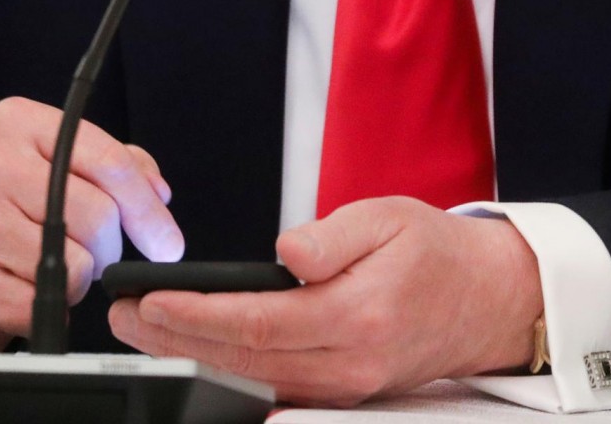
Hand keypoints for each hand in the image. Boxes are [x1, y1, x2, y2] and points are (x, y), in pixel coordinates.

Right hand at [0, 97, 182, 350]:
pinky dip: (53, 304)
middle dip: (109, 246)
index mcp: (16, 122)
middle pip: (99, 215)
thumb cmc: (13, 210)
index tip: (168, 241)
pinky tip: (27, 287)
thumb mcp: (60, 166)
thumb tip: (158, 193)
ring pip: (78, 261)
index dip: (148, 207)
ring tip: (48, 263)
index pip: (110, 161)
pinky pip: (49, 299)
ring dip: (80, 276)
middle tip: (88, 251)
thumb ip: (118, 166)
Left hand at [108, 197, 542, 406]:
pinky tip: (200, 353)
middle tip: (124, 318)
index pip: (256, 322)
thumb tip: (285, 254)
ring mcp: (347, 386)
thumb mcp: (388, 218)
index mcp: (358, 315)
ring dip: (194, 357)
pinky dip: (229, 372)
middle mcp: (349, 363)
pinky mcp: (345, 391)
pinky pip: (276, 387)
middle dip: (175, 341)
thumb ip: (332, 237)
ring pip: (253, 380)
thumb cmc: (436, 253)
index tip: (150, 300)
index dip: (196, 314)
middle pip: (243, 359)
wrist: (486, 299)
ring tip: (145, 333)